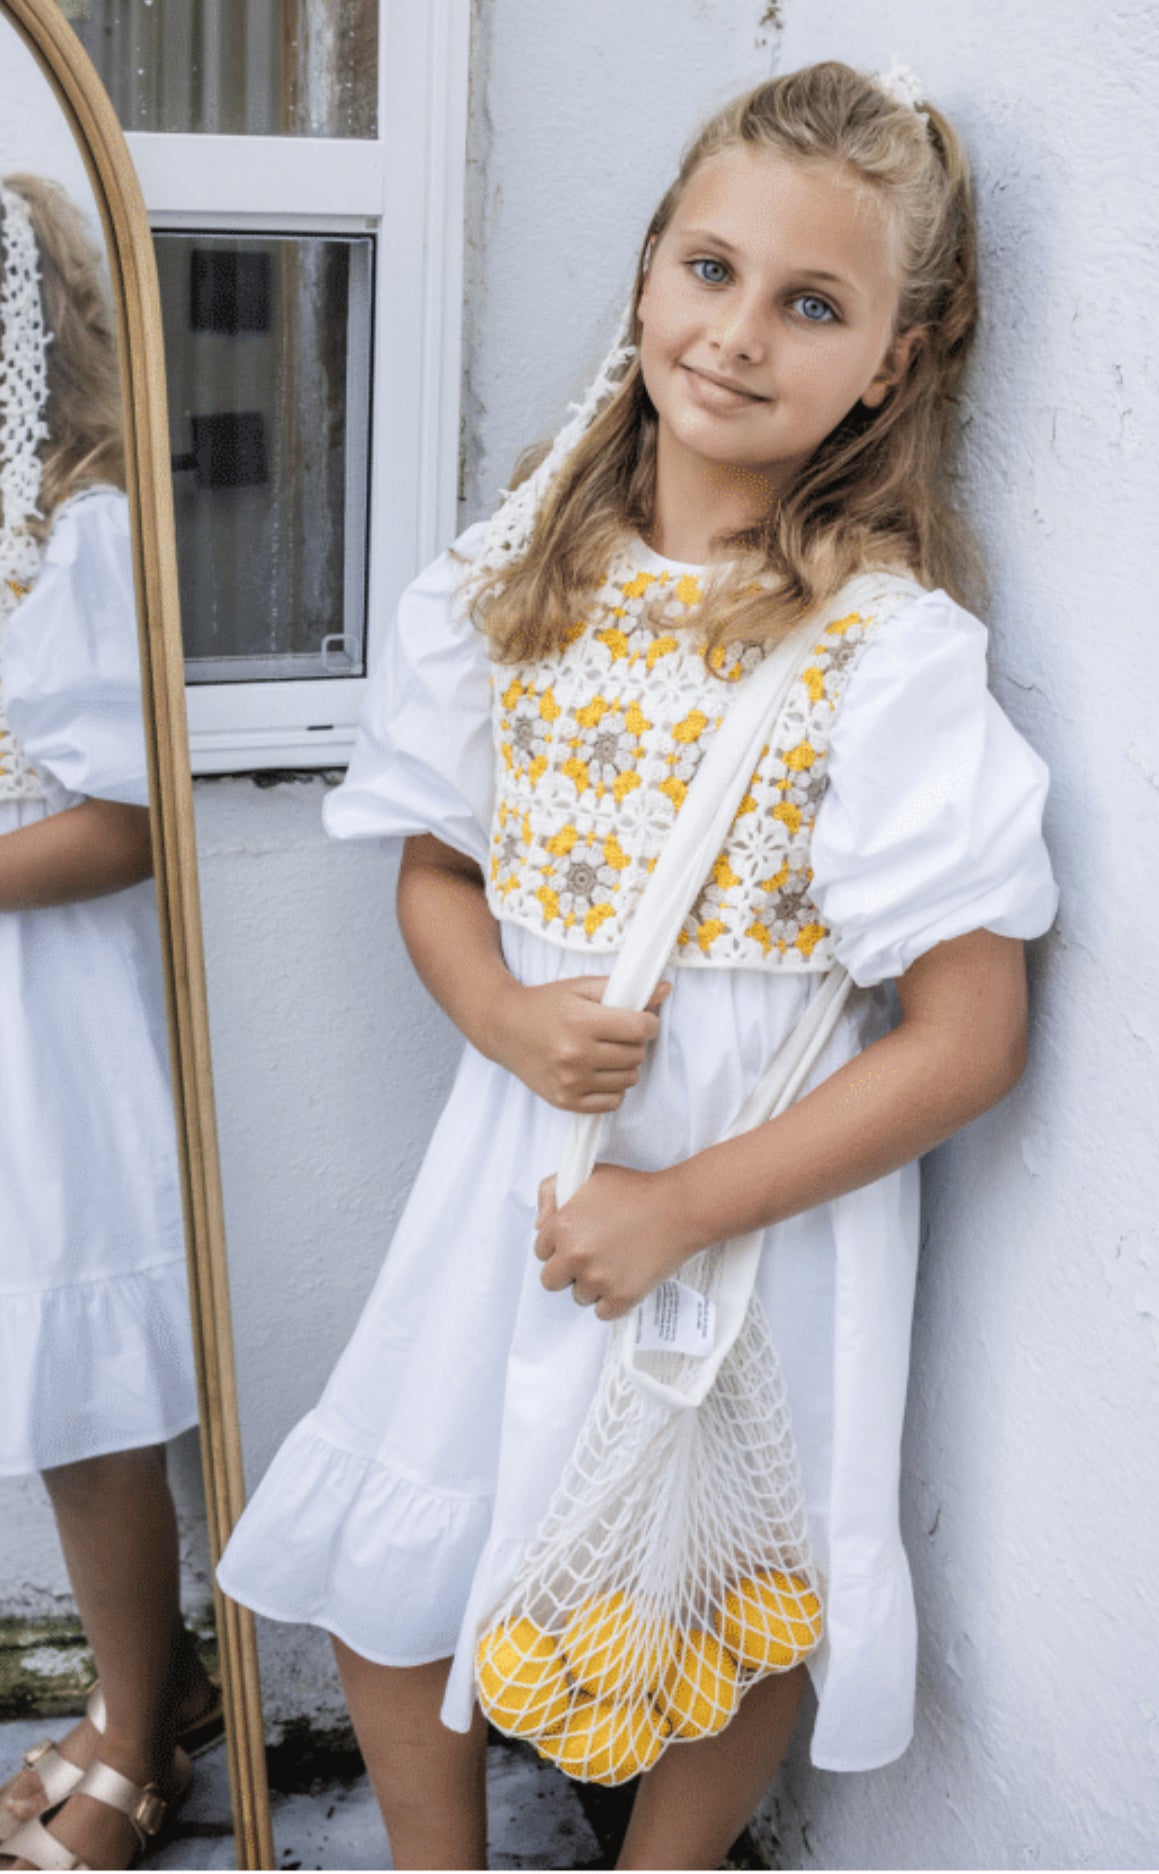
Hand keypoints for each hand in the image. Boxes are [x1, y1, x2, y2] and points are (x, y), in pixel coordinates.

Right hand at [491, 976, 670, 1112]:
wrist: (504, 1028)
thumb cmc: (546, 1004)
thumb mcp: (581, 987)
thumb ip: (623, 989)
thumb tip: (664, 991)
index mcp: (581, 1022)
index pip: (639, 1029)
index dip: (650, 1023)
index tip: (645, 1020)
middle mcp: (575, 1055)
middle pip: (636, 1055)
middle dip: (636, 1043)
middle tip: (620, 1034)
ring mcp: (570, 1082)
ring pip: (628, 1080)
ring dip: (625, 1065)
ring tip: (607, 1052)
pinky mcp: (565, 1100)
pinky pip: (612, 1102)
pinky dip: (612, 1088)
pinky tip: (598, 1072)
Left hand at [533, 1163, 692, 1319]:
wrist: (678, 1208)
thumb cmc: (635, 1190)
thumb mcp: (588, 1176)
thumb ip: (552, 1193)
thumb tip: (540, 1225)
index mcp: (562, 1226)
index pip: (541, 1251)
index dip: (559, 1246)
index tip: (577, 1241)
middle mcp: (574, 1255)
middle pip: (551, 1281)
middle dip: (567, 1271)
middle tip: (591, 1258)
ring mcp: (598, 1279)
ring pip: (579, 1297)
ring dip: (592, 1285)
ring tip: (615, 1263)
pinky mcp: (621, 1297)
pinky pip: (602, 1313)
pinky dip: (612, 1301)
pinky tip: (623, 1279)